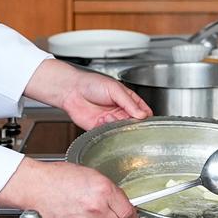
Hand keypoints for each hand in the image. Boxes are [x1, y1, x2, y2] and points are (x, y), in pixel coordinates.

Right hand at [0, 159, 135, 217]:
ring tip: (88, 217)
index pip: (128, 212)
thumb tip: (120, 202)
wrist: (37, 186)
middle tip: (106, 216)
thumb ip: (109, 190)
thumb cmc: (60, 177)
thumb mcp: (92, 175)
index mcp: (104, 190)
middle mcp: (96, 208)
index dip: (131, 217)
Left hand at [24, 58, 152, 129]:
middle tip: (126, 119)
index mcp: (127, 100)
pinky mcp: (99, 128)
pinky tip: (102, 119)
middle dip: (130, 123)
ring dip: (117, 124)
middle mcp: (120, 111)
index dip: (145, 116)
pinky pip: (108, 133)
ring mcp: (110, 120)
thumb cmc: (91, 84)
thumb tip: (142, 114)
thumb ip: (129, 102)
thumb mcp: (115, 89)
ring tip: (109, 115)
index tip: (146, 119)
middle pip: (133, 123)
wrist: (71, 90)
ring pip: (121, 129)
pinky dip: (106, 128)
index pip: (142, 111)